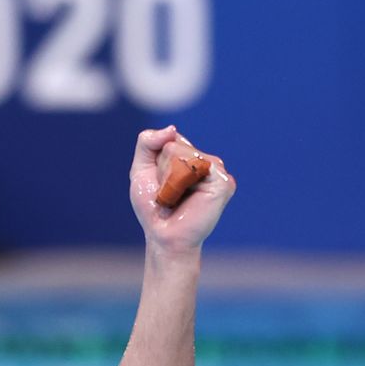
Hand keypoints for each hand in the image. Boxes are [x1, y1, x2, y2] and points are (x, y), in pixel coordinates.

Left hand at [129, 126, 235, 254]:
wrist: (163, 236)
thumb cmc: (153, 207)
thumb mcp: (141, 170)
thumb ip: (147, 142)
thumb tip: (172, 129)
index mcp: (191, 156)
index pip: (169, 139)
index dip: (156, 161)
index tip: (159, 182)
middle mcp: (207, 161)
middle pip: (174, 145)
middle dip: (162, 170)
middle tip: (168, 193)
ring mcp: (217, 171)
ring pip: (184, 155)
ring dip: (170, 178)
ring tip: (176, 196)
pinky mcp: (223, 182)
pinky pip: (196, 167)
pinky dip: (181, 183)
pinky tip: (186, 197)